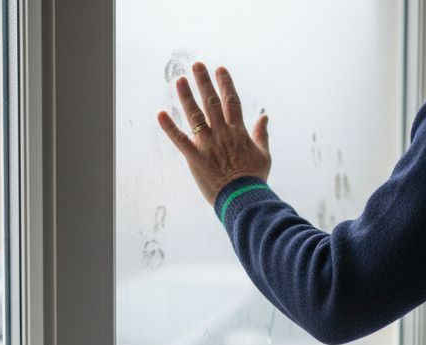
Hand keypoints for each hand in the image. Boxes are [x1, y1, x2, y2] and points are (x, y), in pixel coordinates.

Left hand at [158, 62, 270, 204]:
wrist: (244, 198)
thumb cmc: (254, 179)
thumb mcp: (264, 154)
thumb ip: (262, 134)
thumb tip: (265, 116)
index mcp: (239, 131)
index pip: (231, 101)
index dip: (225, 83)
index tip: (220, 69)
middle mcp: (222, 133)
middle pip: (211, 102)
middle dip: (204, 82)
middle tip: (196, 65)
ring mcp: (208, 144)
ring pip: (195, 115)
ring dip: (186, 96)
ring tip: (180, 80)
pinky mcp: (195, 158)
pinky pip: (180, 140)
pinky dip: (170, 127)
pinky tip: (160, 114)